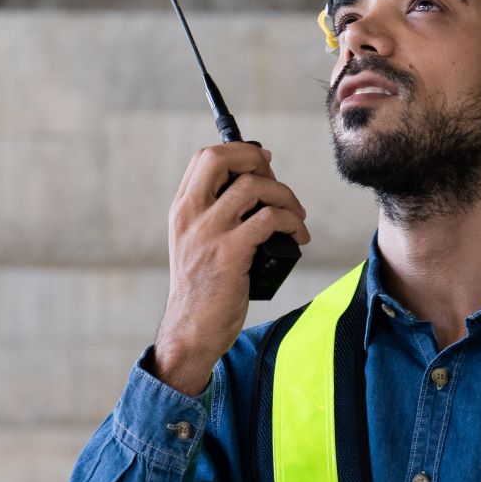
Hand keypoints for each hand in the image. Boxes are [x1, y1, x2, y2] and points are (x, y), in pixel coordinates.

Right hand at [152, 142, 310, 394]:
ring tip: (296, 217)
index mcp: (182, 209)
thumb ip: (213, 216)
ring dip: (286, 196)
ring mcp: (209, 233)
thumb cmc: (202, 290)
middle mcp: (191, 215)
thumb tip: (254, 187)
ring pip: (255, 186)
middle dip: (258, 161)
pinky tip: (298, 237)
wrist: (190, 330)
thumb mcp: (196, 244)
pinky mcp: (230, 253)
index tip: (262, 162)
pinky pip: (270, 219)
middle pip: (222, 158)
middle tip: (277, 184)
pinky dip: (292, 223)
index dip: (238, 151)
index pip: (205, 157)